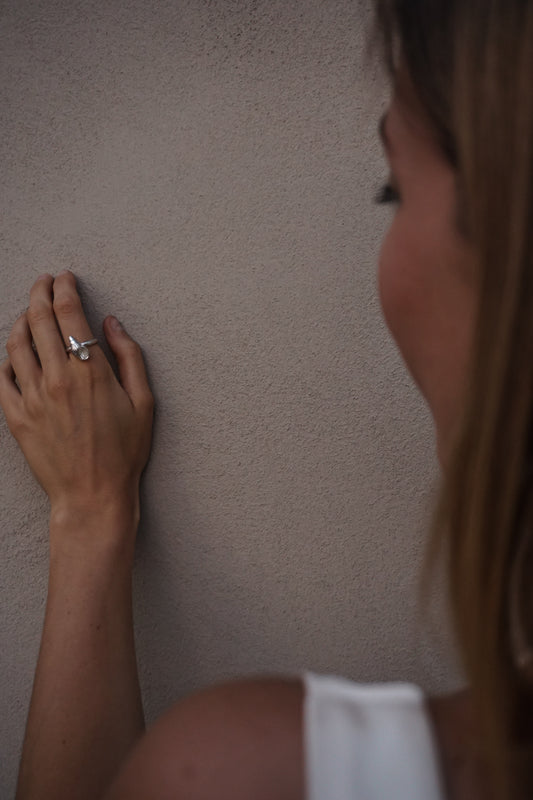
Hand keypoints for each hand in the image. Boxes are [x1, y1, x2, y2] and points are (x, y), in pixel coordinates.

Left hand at [0, 271, 153, 527]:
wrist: (92, 495)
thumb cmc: (124, 452)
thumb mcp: (144, 403)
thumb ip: (129, 357)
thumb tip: (112, 323)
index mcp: (90, 372)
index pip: (69, 314)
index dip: (65, 289)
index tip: (66, 278)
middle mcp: (56, 378)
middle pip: (37, 320)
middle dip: (39, 292)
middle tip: (43, 282)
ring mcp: (32, 397)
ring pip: (16, 344)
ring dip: (20, 319)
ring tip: (28, 311)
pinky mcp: (17, 417)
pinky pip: (1, 377)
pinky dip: (5, 357)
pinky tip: (14, 353)